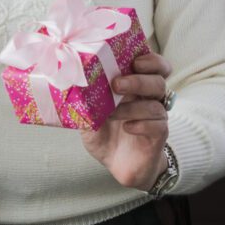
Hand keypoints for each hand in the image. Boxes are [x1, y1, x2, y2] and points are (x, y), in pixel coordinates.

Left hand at [79, 52, 171, 190]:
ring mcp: (157, 117)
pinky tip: (128, 128)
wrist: (117, 164)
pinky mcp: (159, 135)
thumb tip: (65, 83)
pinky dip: (141, 124)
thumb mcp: (89, 115)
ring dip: (132, 107)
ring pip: (155, 104)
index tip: (136, 61)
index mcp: (137, 87)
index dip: (151, 60)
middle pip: (158, 81)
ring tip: (112, 114)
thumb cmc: (106, 134)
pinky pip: (158, 125)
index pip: (155, 66)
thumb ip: (84, 99)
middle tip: (117, 85)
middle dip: (138, 80)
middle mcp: (150, 99)